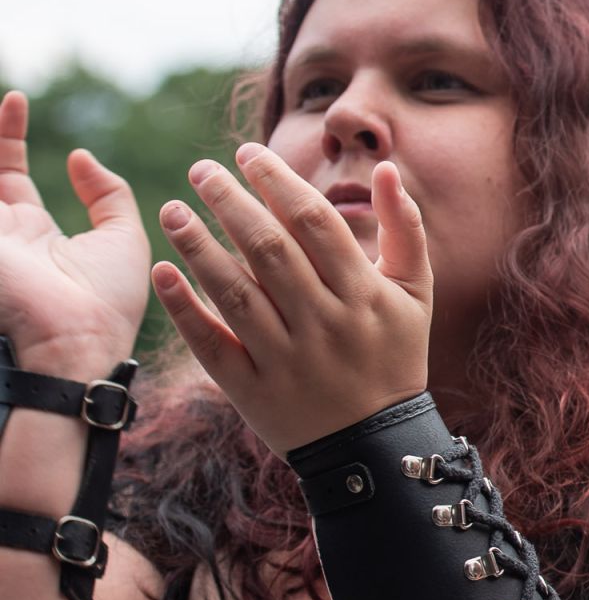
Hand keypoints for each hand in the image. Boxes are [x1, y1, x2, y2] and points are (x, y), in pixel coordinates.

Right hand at [0, 91, 149, 374]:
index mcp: (31, 233)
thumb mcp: (121, 239)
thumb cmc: (107, 301)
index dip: (8, 134)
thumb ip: (108, 195)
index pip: (8, 174)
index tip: (17, 97)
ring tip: (0, 99)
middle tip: (2, 94)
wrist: (79, 342)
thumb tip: (79, 156)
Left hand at [149, 143, 431, 453]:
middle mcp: (324, 323)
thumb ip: (405, 227)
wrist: (373, 446)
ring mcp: (286, 359)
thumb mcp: (415, 292)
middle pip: (270, 250)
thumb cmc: (394, 354)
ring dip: (198, 247)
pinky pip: (212, 344)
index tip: (249, 153)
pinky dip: (185, 309)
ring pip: (235, 292)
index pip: (315, 223)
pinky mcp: (252, 391)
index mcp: (364, 294)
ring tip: (172, 210)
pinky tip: (163, 273)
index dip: (279, 182)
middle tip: (201, 170)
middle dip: (231, 203)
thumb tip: (386, 167)